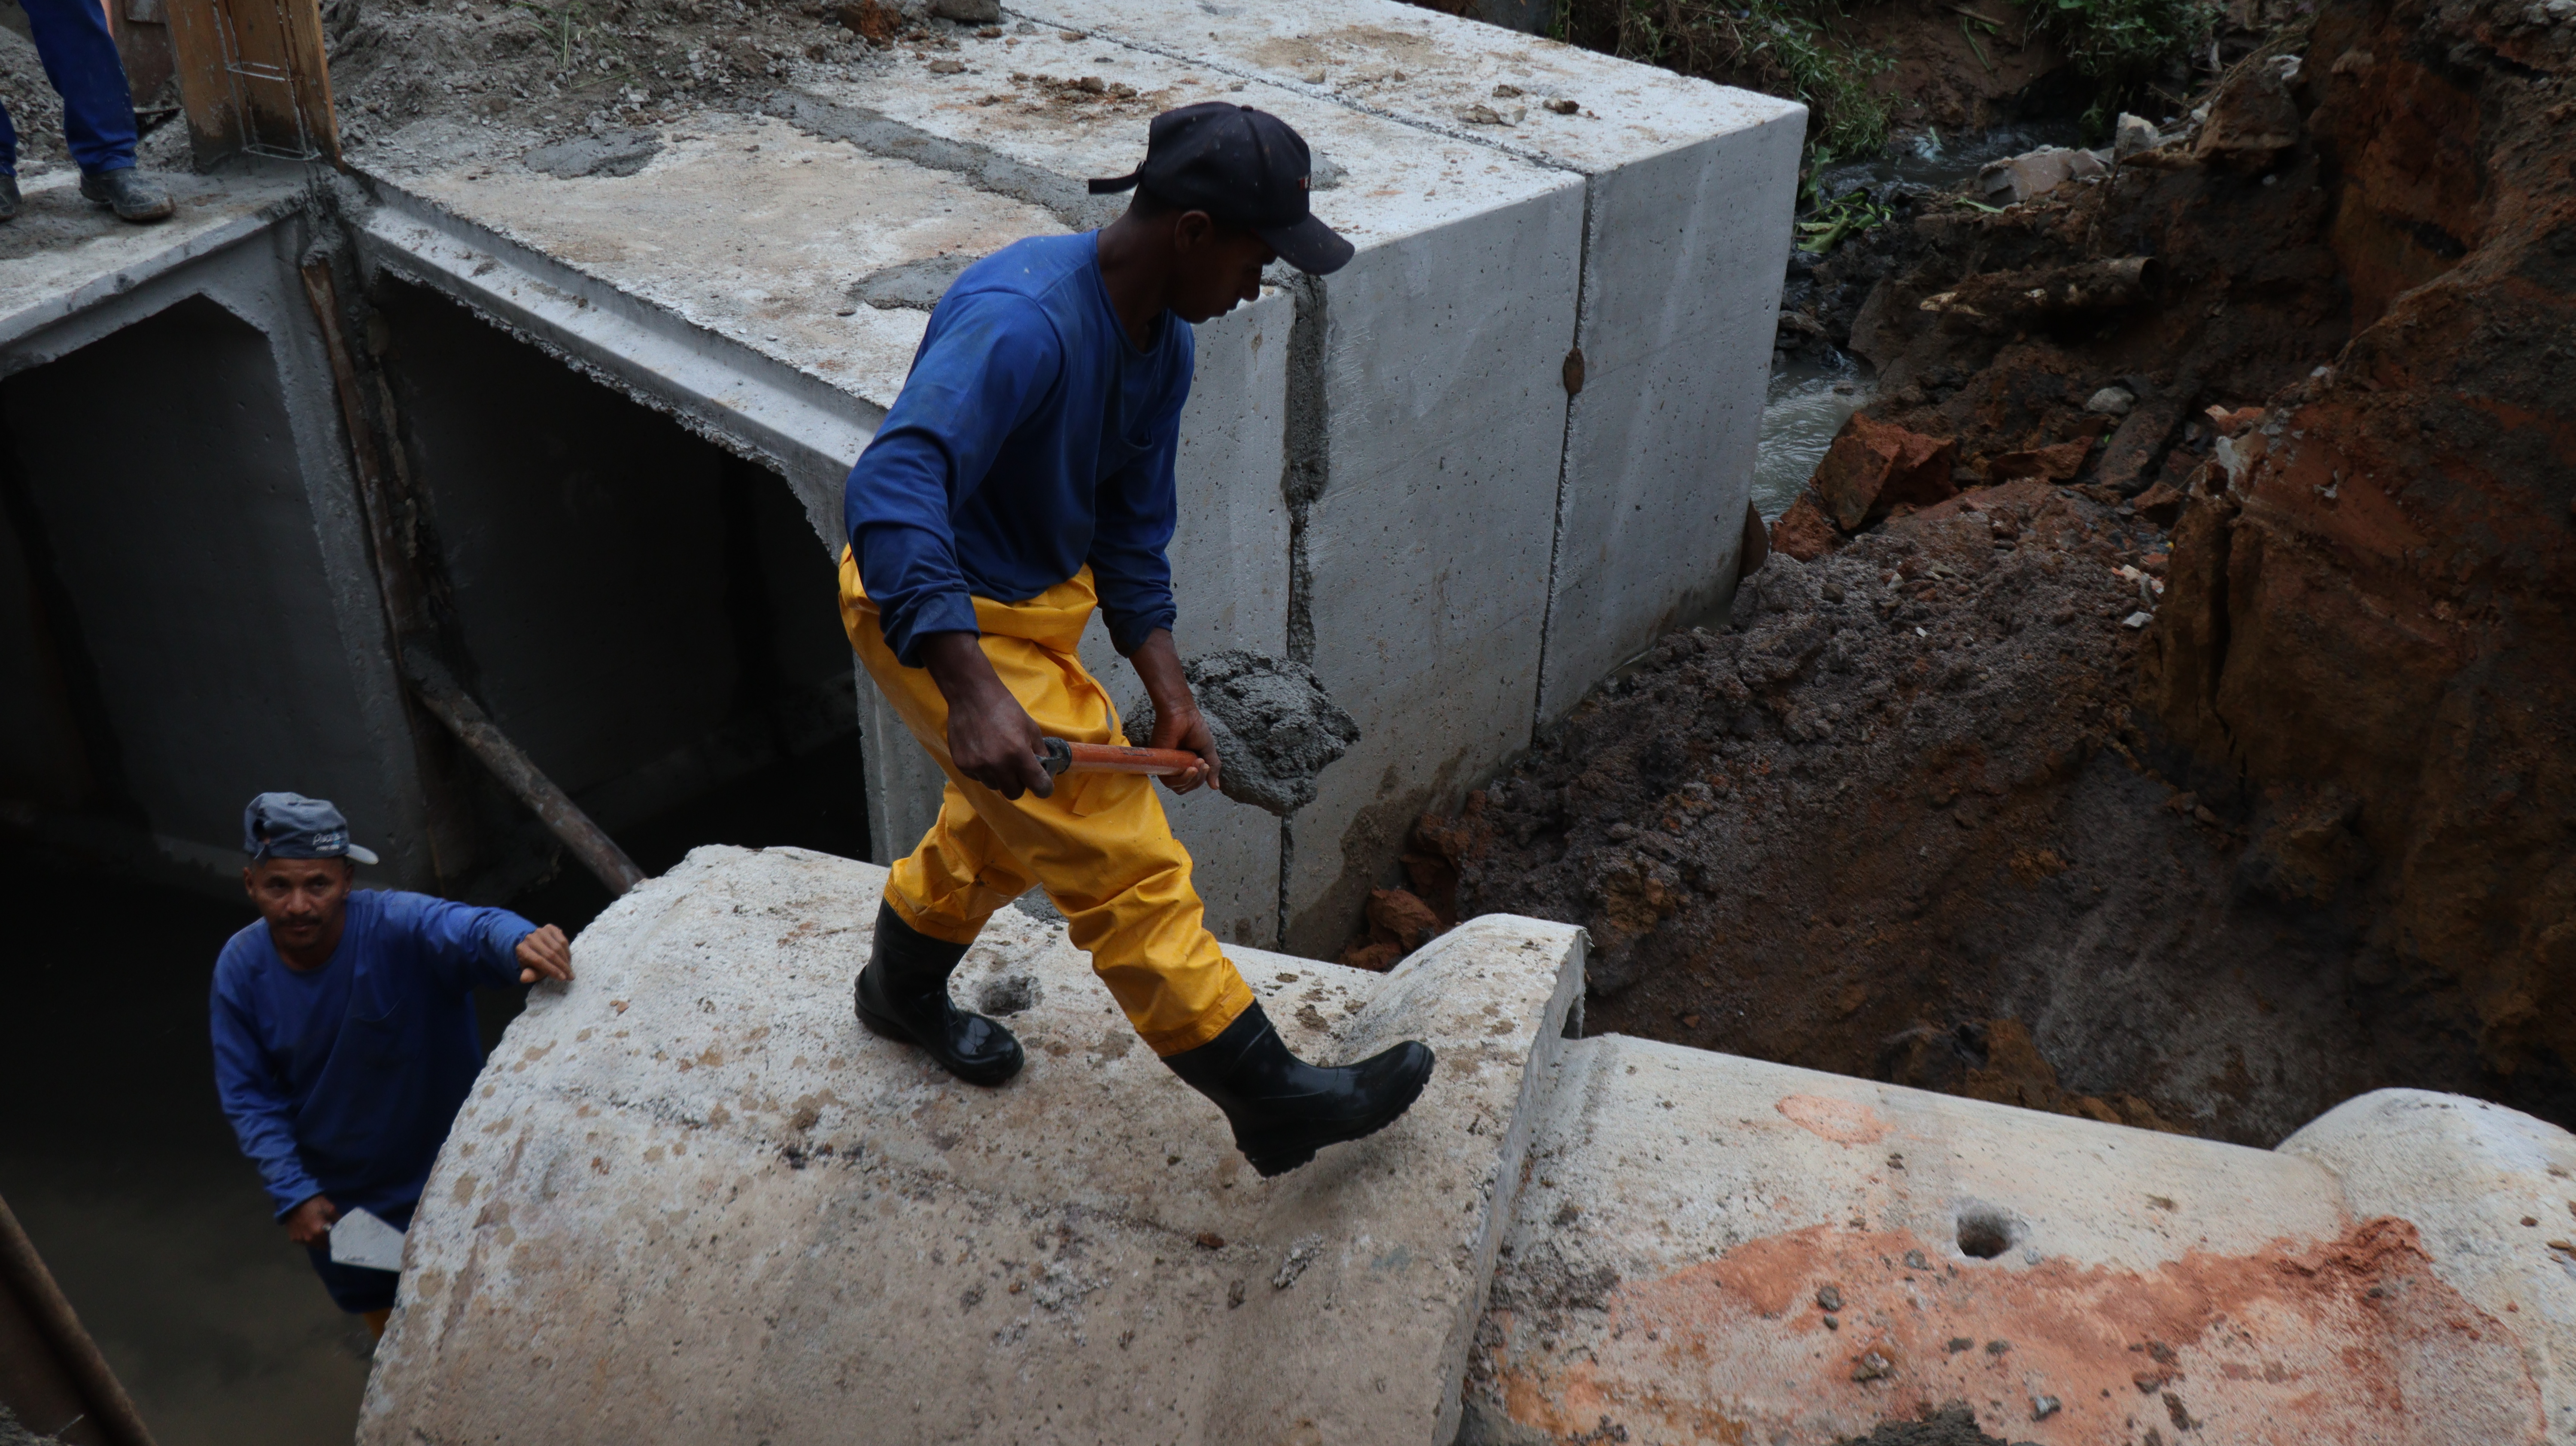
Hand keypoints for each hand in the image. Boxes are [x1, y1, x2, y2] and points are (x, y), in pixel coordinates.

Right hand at [285, 1193, 338, 1246]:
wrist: (294, 1200)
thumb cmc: (313, 1202)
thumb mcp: (330, 1208)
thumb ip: (338, 1220)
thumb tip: (344, 1227)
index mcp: (319, 1231)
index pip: (333, 1242)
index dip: (337, 1240)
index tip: (341, 1237)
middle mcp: (310, 1239)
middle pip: (323, 1245)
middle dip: (329, 1241)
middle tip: (332, 1235)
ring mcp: (301, 1239)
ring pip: (314, 1245)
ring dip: (319, 1241)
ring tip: (322, 1234)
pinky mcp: (294, 1239)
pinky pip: (305, 1242)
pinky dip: (310, 1239)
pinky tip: (311, 1232)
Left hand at [515, 924, 573, 983]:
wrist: (533, 946)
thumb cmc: (532, 962)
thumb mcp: (530, 971)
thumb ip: (529, 975)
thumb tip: (524, 979)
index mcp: (522, 949)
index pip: (539, 961)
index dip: (552, 970)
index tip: (563, 978)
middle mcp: (530, 938)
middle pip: (550, 954)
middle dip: (562, 967)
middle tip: (570, 976)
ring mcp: (540, 931)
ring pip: (558, 947)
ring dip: (566, 960)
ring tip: (570, 969)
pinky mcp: (550, 927)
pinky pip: (563, 940)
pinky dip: (567, 951)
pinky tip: (568, 959)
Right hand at [921, 632, 1053, 799]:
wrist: (972, 696)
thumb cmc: (1006, 709)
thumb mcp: (1031, 728)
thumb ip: (1040, 752)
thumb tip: (1047, 771)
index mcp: (1019, 755)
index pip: (1039, 787)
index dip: (1044, 788)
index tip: (1042, 784)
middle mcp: (997, 765)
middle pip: (1014, 793)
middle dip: (1019, 784)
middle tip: (1018, 770)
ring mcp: (977, 767)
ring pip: (994, 786)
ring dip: (999, 777)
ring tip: (997, 756)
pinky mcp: (962, 765)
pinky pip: (978, 778)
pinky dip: (983, 770)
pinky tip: (983, 752)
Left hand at [1126, 630, 1218, 795]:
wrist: (1177, 706)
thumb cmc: (1189, 720)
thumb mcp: (1205, 744)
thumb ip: (1211, 764)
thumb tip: (1217, 786)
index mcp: (1185, 762)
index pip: (1193, 782)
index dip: (1200, 780)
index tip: (1204, 767)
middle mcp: (1174, 765)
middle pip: (1188, 785)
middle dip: (1196, 778)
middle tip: (1199, 763)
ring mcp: (1166, 762)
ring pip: (1180, 784)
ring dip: (1190, 776)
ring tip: (1195, 762)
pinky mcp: (1159, 757)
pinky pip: (1171, 777)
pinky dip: (1182, 774)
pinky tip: (1189, 764)